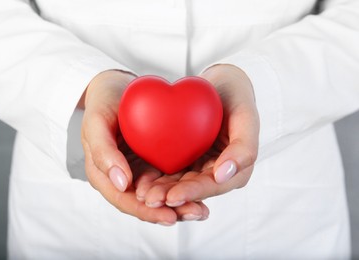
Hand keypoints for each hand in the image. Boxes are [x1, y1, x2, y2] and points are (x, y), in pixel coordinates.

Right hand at [80, 70, 208, 223]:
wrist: (116, 87)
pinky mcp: (152, 162)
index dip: (148, 212)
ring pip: (160, 195)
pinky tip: (203, 188)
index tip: (171, 216)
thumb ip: (103, 152)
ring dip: (181, 205)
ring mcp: (138, 171)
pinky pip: (168, 178)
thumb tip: (121, 184)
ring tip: (203, 210)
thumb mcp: (97, 122)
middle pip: (146, 204)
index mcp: (103, 175)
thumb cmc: (103, 103)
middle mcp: (121, 178)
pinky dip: (183, 186)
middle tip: (197, 213)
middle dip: (172, 212)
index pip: (126, 201)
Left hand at [136, 64, 258, 207]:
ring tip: (141, 194)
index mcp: (237, 169)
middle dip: (170, 196)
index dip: (193, 193)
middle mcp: (217, 172)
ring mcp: (199, 165)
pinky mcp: (185, 157)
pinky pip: (168, 168)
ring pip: (178, 182)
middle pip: (192, 188)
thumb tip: (224, 176)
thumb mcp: (246, 115)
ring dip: (160, 190)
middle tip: (149, 199)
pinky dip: (155, 175)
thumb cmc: (236, 96)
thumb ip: (244, 147)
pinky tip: (138, 179)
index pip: (213, 185)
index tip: (172, 197)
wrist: (219, 83)